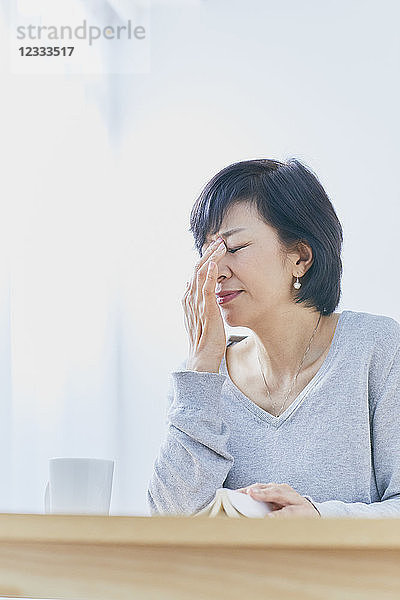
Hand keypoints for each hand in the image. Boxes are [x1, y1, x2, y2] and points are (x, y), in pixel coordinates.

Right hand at [182, 238, 226, 370]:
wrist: (202, 358)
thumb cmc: (206, 339)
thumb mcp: (204, 316)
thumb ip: (203, 302)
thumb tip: (202, 289)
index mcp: (190, 298)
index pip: (196, 273)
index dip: (205, 258)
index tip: (216, 247)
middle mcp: (190, 298)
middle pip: (197, 269)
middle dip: (208, 253)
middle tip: (219, 240)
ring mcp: (196, 304)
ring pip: (200, 275)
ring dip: (210, 258)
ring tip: (219, 245)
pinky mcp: (206, 311)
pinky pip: (206, 289)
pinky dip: (209, 275)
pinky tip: (214, 264)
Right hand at [236, 482, 320, 517]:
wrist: (310, 511)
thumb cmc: (304, 513)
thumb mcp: (298, 515)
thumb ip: (284, 515)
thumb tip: (269, 517)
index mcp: (287, 493)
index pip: (273, 492)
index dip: (261, 493)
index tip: (250, 493)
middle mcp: (279, 488)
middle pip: (262, 487)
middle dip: (249, 490)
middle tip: (235, 494)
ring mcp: (274, 488)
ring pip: (259, 487)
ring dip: (247, 491)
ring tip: (235, 495)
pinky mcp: (270, 491)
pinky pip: (258, 490)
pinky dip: (249, 493)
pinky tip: (241, 497)